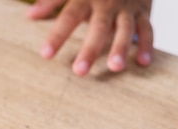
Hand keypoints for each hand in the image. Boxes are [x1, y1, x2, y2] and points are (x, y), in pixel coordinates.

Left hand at [26, 0, 153, 75]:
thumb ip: (52, 2)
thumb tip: (30, 16)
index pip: (69, 17)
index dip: (57, 36)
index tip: (46, 55)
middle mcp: (107, 3)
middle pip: (98, 27)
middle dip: (90, 49)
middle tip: (79, 72)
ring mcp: (126, 8)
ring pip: (125, 28)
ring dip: (120, 47)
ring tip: (115, 67)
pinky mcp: (144, 12)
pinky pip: (147, 29)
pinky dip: (147, 45)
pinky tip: (144, 63)